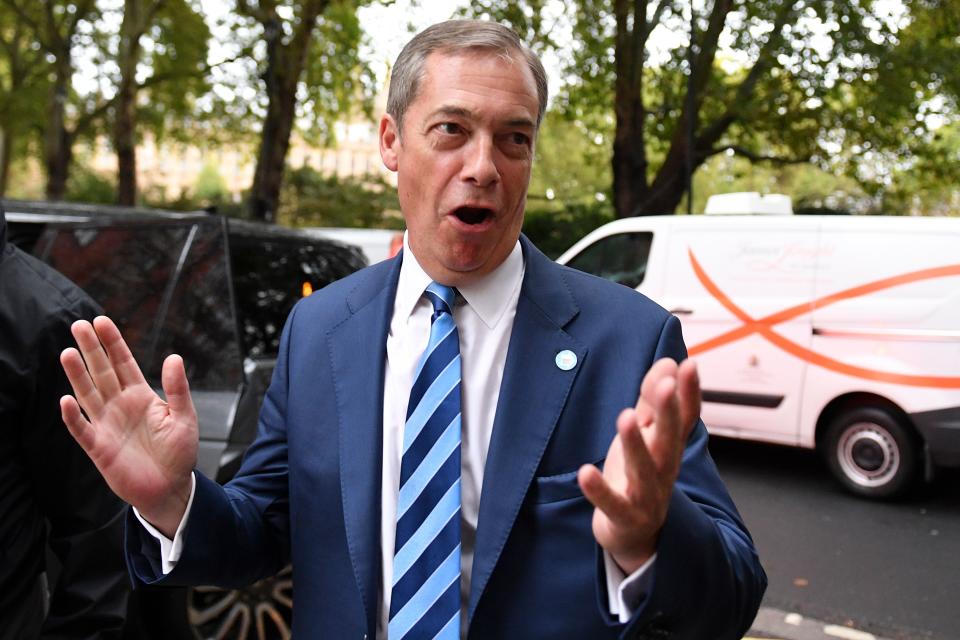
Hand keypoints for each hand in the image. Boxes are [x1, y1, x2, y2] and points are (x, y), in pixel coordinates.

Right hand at [60, 316, 197, 536]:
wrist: (171, 488)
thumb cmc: (179, 452)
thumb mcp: (184, 417)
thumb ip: (177, 389)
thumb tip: (174, 357)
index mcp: (141, 396)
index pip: (123, 363)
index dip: (113, 343)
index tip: (102, 321)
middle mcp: (120, 406)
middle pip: (101, 372)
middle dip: (91, 349)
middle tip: (78, 325)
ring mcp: (107, 425)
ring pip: (88, 395)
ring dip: (77, 375)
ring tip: (67, 352)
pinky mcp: (99, 448)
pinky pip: (82, 429)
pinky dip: (72, 417)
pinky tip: (66, 400)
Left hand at [577, 358, 699, 573]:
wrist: (635, 534)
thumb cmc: (638, 475)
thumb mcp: (646, 435)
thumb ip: (653, 400)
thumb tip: (668, 362)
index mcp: (669, 447)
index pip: (685, 418)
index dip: (689, 393)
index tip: (690, 364)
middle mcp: (663, 470)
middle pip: (668, 440)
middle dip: (667, 413)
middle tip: (666, 385)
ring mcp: (646, 496)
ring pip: (643, 470)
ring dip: (635, 444)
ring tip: (626, 416)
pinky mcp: (624, 517)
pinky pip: (612, 504)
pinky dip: (599, 490)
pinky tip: (586, 472)